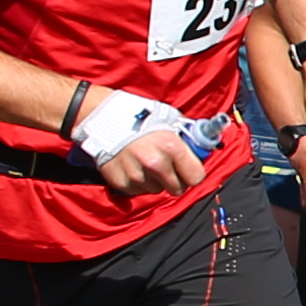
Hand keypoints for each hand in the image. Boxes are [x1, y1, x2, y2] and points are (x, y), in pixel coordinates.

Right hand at [71, 90, 206, 193]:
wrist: (102, 116)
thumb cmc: (140, 115)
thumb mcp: (170, 119)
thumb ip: (186, 138)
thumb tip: (203, 148)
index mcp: (171, 147)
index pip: (196, 178)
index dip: (192, 174)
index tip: (187, 169)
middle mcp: (155, 164)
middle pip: (177, 189)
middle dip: (175, 180)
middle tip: (166, 167)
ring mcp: (136, 175)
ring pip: (156, 190)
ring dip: (154, 181)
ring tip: (145, 163)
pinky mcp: (120, 182)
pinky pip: (137, 191)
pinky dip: (137, 183)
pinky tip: (131, 167)